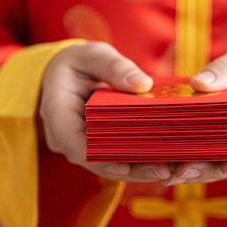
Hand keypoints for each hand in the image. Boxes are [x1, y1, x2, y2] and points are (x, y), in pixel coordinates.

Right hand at [40, 42, 170, 181]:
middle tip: (164, 171)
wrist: (67, 73)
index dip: (100, 159)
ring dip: (138, 169)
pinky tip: (163, 161)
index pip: (75, 145)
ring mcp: (81, 145)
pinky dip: (138, 160)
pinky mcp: (96, 146)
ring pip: (109, 164)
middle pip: (98, 161)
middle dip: (131, 169)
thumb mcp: (93, 55)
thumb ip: (114, 66)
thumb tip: (142, 84)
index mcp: (57, 113)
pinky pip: (115, 157)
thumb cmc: (78, 63)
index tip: (126, 167)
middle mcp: (67, 137)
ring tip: (169, 170)